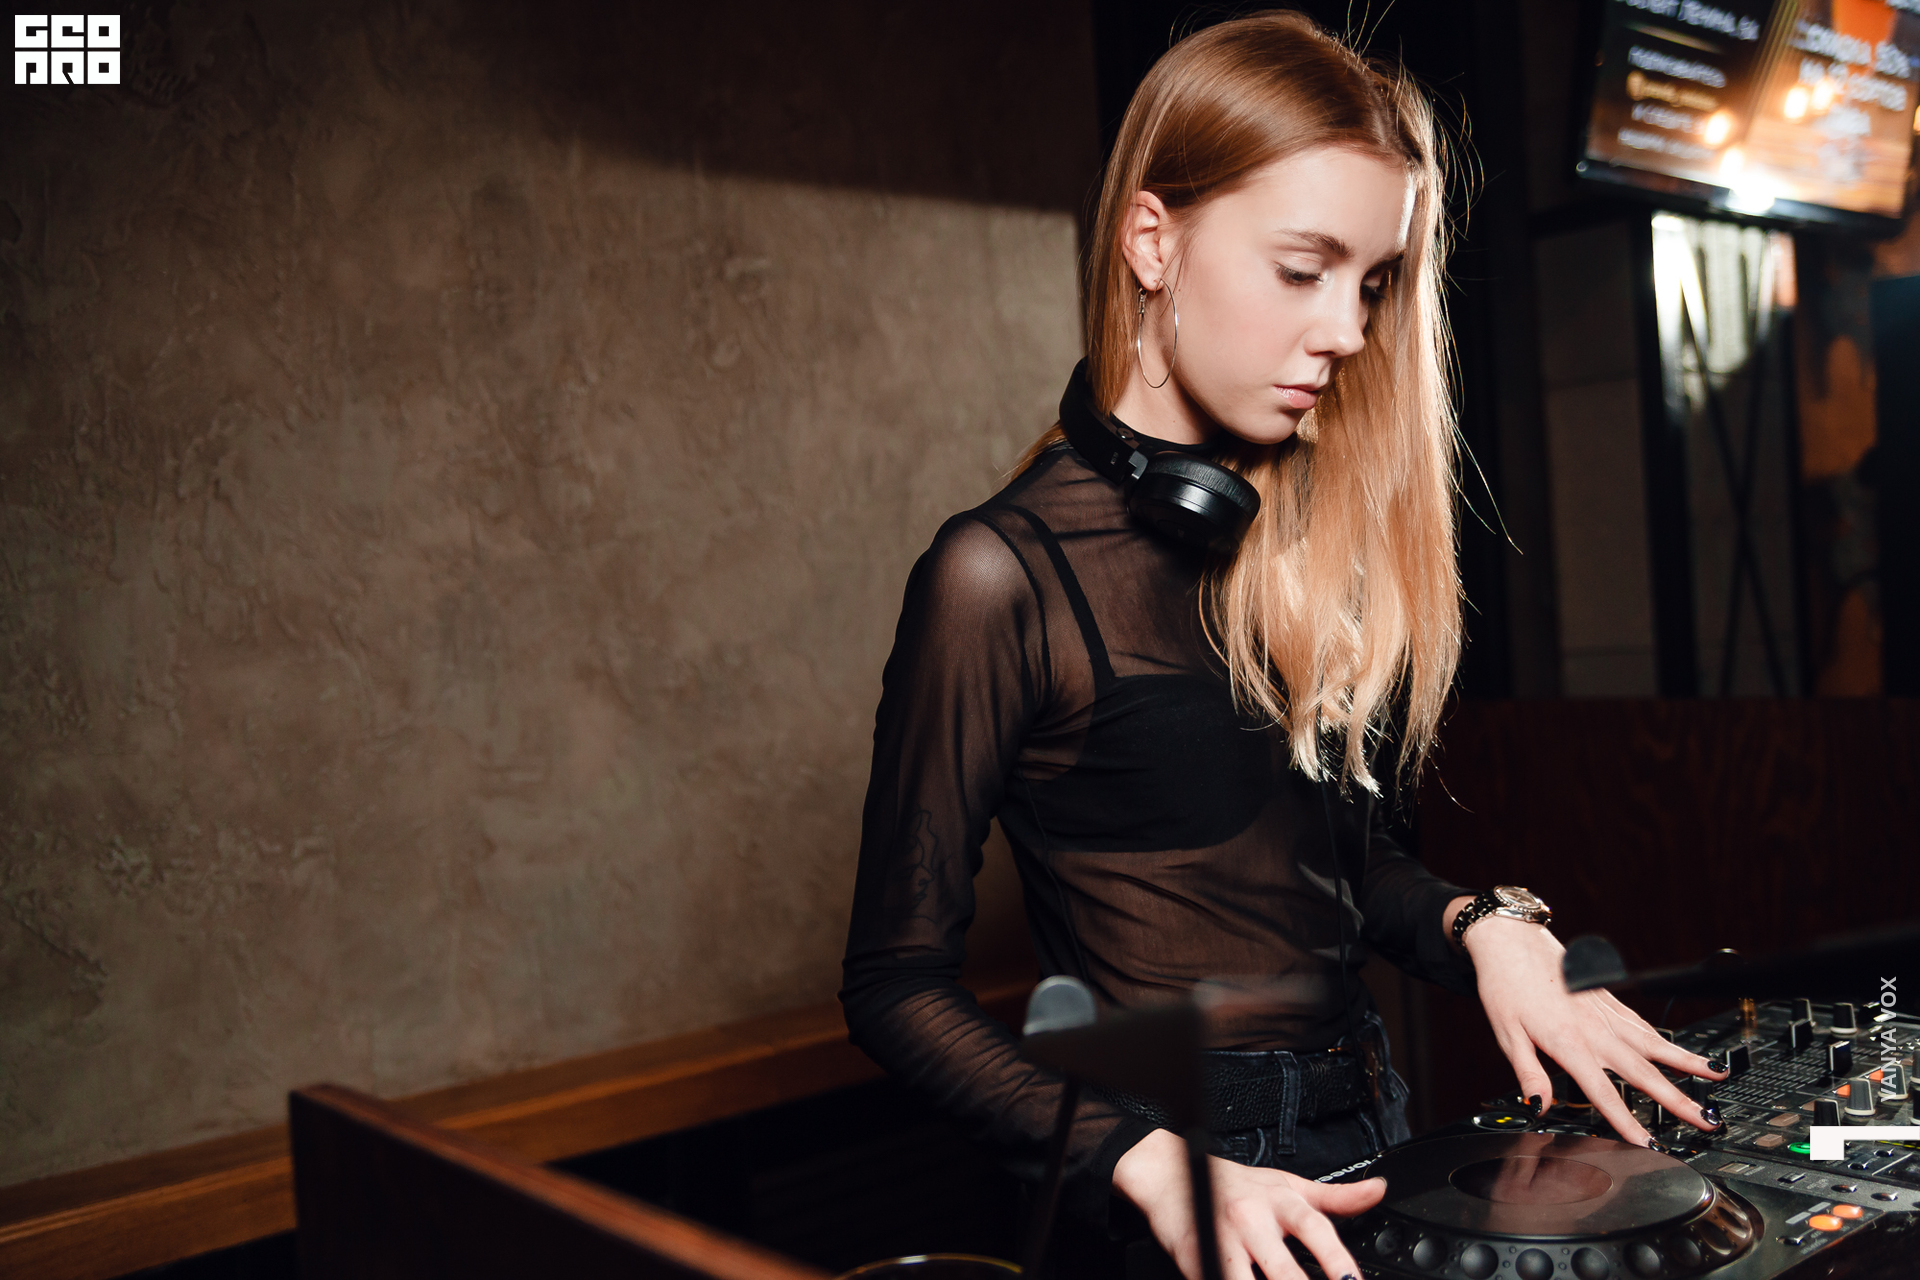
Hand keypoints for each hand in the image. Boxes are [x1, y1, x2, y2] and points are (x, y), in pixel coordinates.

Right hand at [1112, 1128, 1384, 1279]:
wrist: (1170, 1175)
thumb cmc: (1235, 1185)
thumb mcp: (1288, 1186)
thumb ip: (1336, 1197)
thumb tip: (1379, 1190)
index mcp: (1279, 1201)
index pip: (1315, 1229)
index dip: (1337, 1259)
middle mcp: (1251, 1219)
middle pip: (1282, 1269)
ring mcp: (1221, 1240)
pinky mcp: (1196, 1258)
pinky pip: (1217, 1279)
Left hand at [1453, 908, 1729, 1145]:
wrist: (1511, 940)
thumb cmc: (1505, 985)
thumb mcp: (1506, 1033)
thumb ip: (1527, 1072)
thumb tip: (1539, 1106)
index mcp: (1568, 1042)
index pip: (1603, 1092)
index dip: (1626, 1121)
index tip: (1649, 1144)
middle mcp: (1595, 1028)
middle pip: (1644, 1072)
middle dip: (1677, 1100)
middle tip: (1706, 1120)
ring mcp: (1606, 1011)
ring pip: (1654, 1043)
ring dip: (1687, 1063)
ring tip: (1716, 1076)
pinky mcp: (1608, 997)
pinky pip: (1642, 1023)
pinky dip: (1665, 1039)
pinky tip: (1678, 1050)